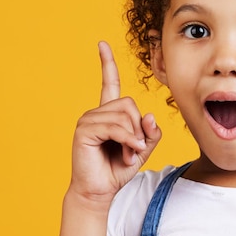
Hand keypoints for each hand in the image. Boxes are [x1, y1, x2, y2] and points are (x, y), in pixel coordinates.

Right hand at [68, 41, 160, 204]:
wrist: (100, 190)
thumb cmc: (118, 170)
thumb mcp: (142, 149)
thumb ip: (150, 132)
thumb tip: (149, 116)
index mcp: (108, 114)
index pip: (108, 83)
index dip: (107, 64)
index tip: (102, 44)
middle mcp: (96, 113)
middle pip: (129, 105)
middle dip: (138, 129)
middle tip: (134, 150)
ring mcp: (88, 120)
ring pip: (124, 116)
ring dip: (133, 139)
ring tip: (128, 155)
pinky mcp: (84, 131)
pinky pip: (115, 127)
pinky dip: (127, 140)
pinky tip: (127, 153)